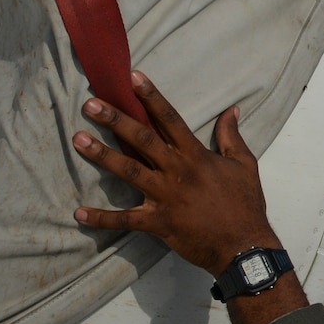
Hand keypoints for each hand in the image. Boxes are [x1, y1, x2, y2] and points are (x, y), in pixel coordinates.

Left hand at [71, 72, 278, 276]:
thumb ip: (231, 136)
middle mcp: (177, 172)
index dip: (151, 97)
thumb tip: (231, 110)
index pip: (170, 119)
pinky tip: (79, 214)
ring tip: (78, 140)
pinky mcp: (159, 223)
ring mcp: (166, 197)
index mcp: (196, 156)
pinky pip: (125, 220)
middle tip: (90, 105)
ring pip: (129, 172)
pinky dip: (102, 219)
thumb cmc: (245, 204)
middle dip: (115, 120)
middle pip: (142, 140)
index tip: (133, 77)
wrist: (245, 246)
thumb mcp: (244, 165)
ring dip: (102, 156)